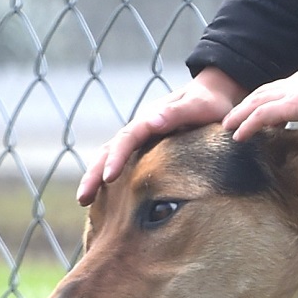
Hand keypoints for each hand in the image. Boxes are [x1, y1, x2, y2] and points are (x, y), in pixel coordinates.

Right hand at [77, 67, 248, 203]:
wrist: (214, 95)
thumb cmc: (209, 103)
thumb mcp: (198, 105)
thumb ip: (176, 113)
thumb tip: (150, 121)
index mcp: (150, 118)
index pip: (127, 138)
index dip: (116, 158)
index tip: (108, 178)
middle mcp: (139, 128)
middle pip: (109, 149)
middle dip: (94, 173)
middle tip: (83, 198)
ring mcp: (140, 139)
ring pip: (110, 157)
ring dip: (96, 177)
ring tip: (84, 201)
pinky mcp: (145, 148)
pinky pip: (123, 163)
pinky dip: (109, 177)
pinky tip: (104, 199)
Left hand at [223, 33, 297, 139]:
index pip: (286, 91)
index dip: (273, 101)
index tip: (265, 115)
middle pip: (265, 93)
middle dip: (249, 105)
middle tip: (236, 118)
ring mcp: (294, 92)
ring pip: (257, 103)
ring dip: (241, 114)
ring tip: (227, 126)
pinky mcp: (292, 103)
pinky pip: (261, 115)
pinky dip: (246, 125)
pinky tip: (236, 136)